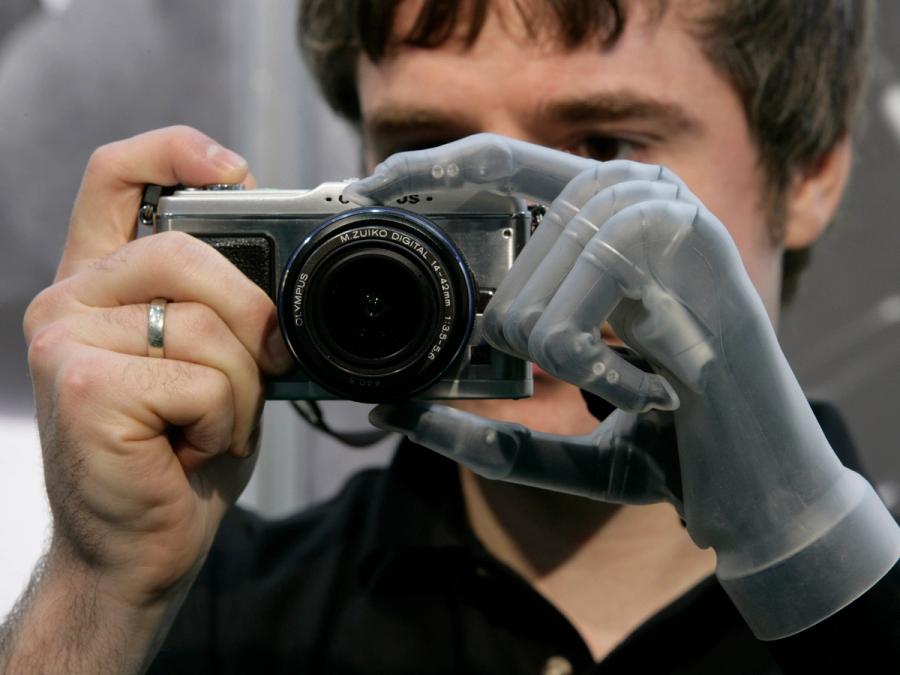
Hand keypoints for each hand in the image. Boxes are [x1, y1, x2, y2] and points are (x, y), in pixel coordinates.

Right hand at [23, 126, 292, 608]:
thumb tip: (282, 271)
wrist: (136, 547)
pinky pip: (200, 379)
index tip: (233, 170)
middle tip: (267, 363)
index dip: (175, 151)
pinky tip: (188, 448)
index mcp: (103, 285)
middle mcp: (71, 301)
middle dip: (251, 313)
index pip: (117, 176)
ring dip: (240, 387)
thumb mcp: (209, 365)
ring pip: (204, 324)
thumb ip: (224, 309)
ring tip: (210, 424)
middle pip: (183, 250)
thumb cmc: (177, 455)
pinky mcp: (82, 387)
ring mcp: (66, 341)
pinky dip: (221, 421)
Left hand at [347, 133, 899, 638]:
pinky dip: (593, 379)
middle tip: (597, 369)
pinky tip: (648, 387)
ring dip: (564, 367)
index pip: (498, 162)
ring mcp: (659, 209)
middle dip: (523, 339)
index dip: (428, 170)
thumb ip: (481, 426)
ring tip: (631, 380)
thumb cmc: (662, 444)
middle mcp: (633, 191)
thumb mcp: (554, 437)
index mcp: (607, 213)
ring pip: (522, 303)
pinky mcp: (676, 245)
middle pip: (500, 263)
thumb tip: (391, 412)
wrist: (760, 483)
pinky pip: (561, 326)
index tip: (364, 191)